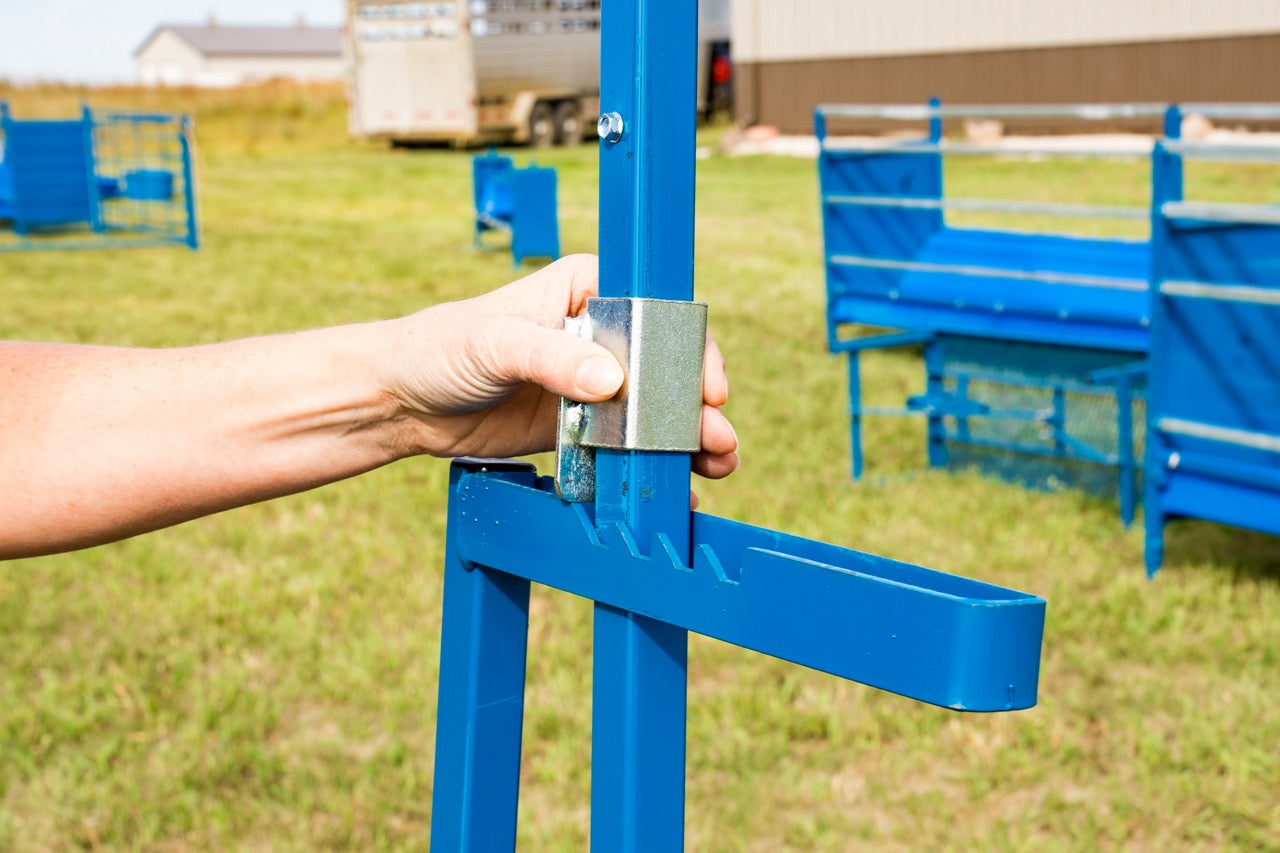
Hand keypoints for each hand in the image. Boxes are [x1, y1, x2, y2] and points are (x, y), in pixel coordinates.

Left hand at [385, 254, 738, 479]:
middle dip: (696, 405)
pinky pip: (625, 446)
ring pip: (654, 410)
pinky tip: (677, 490)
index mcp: (587, 289)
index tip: (707, 389)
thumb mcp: (497, 344)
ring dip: (686, 438)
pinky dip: (651, 466)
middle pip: (665, 367)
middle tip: (716, 439)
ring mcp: (592, 382)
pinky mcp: (580, 426)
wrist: (402, 400)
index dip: (689, 350)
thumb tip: (612, 381)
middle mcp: (598, 333)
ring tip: (714, 465)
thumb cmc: (441, 348)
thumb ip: (553, 358)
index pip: (656, 313)